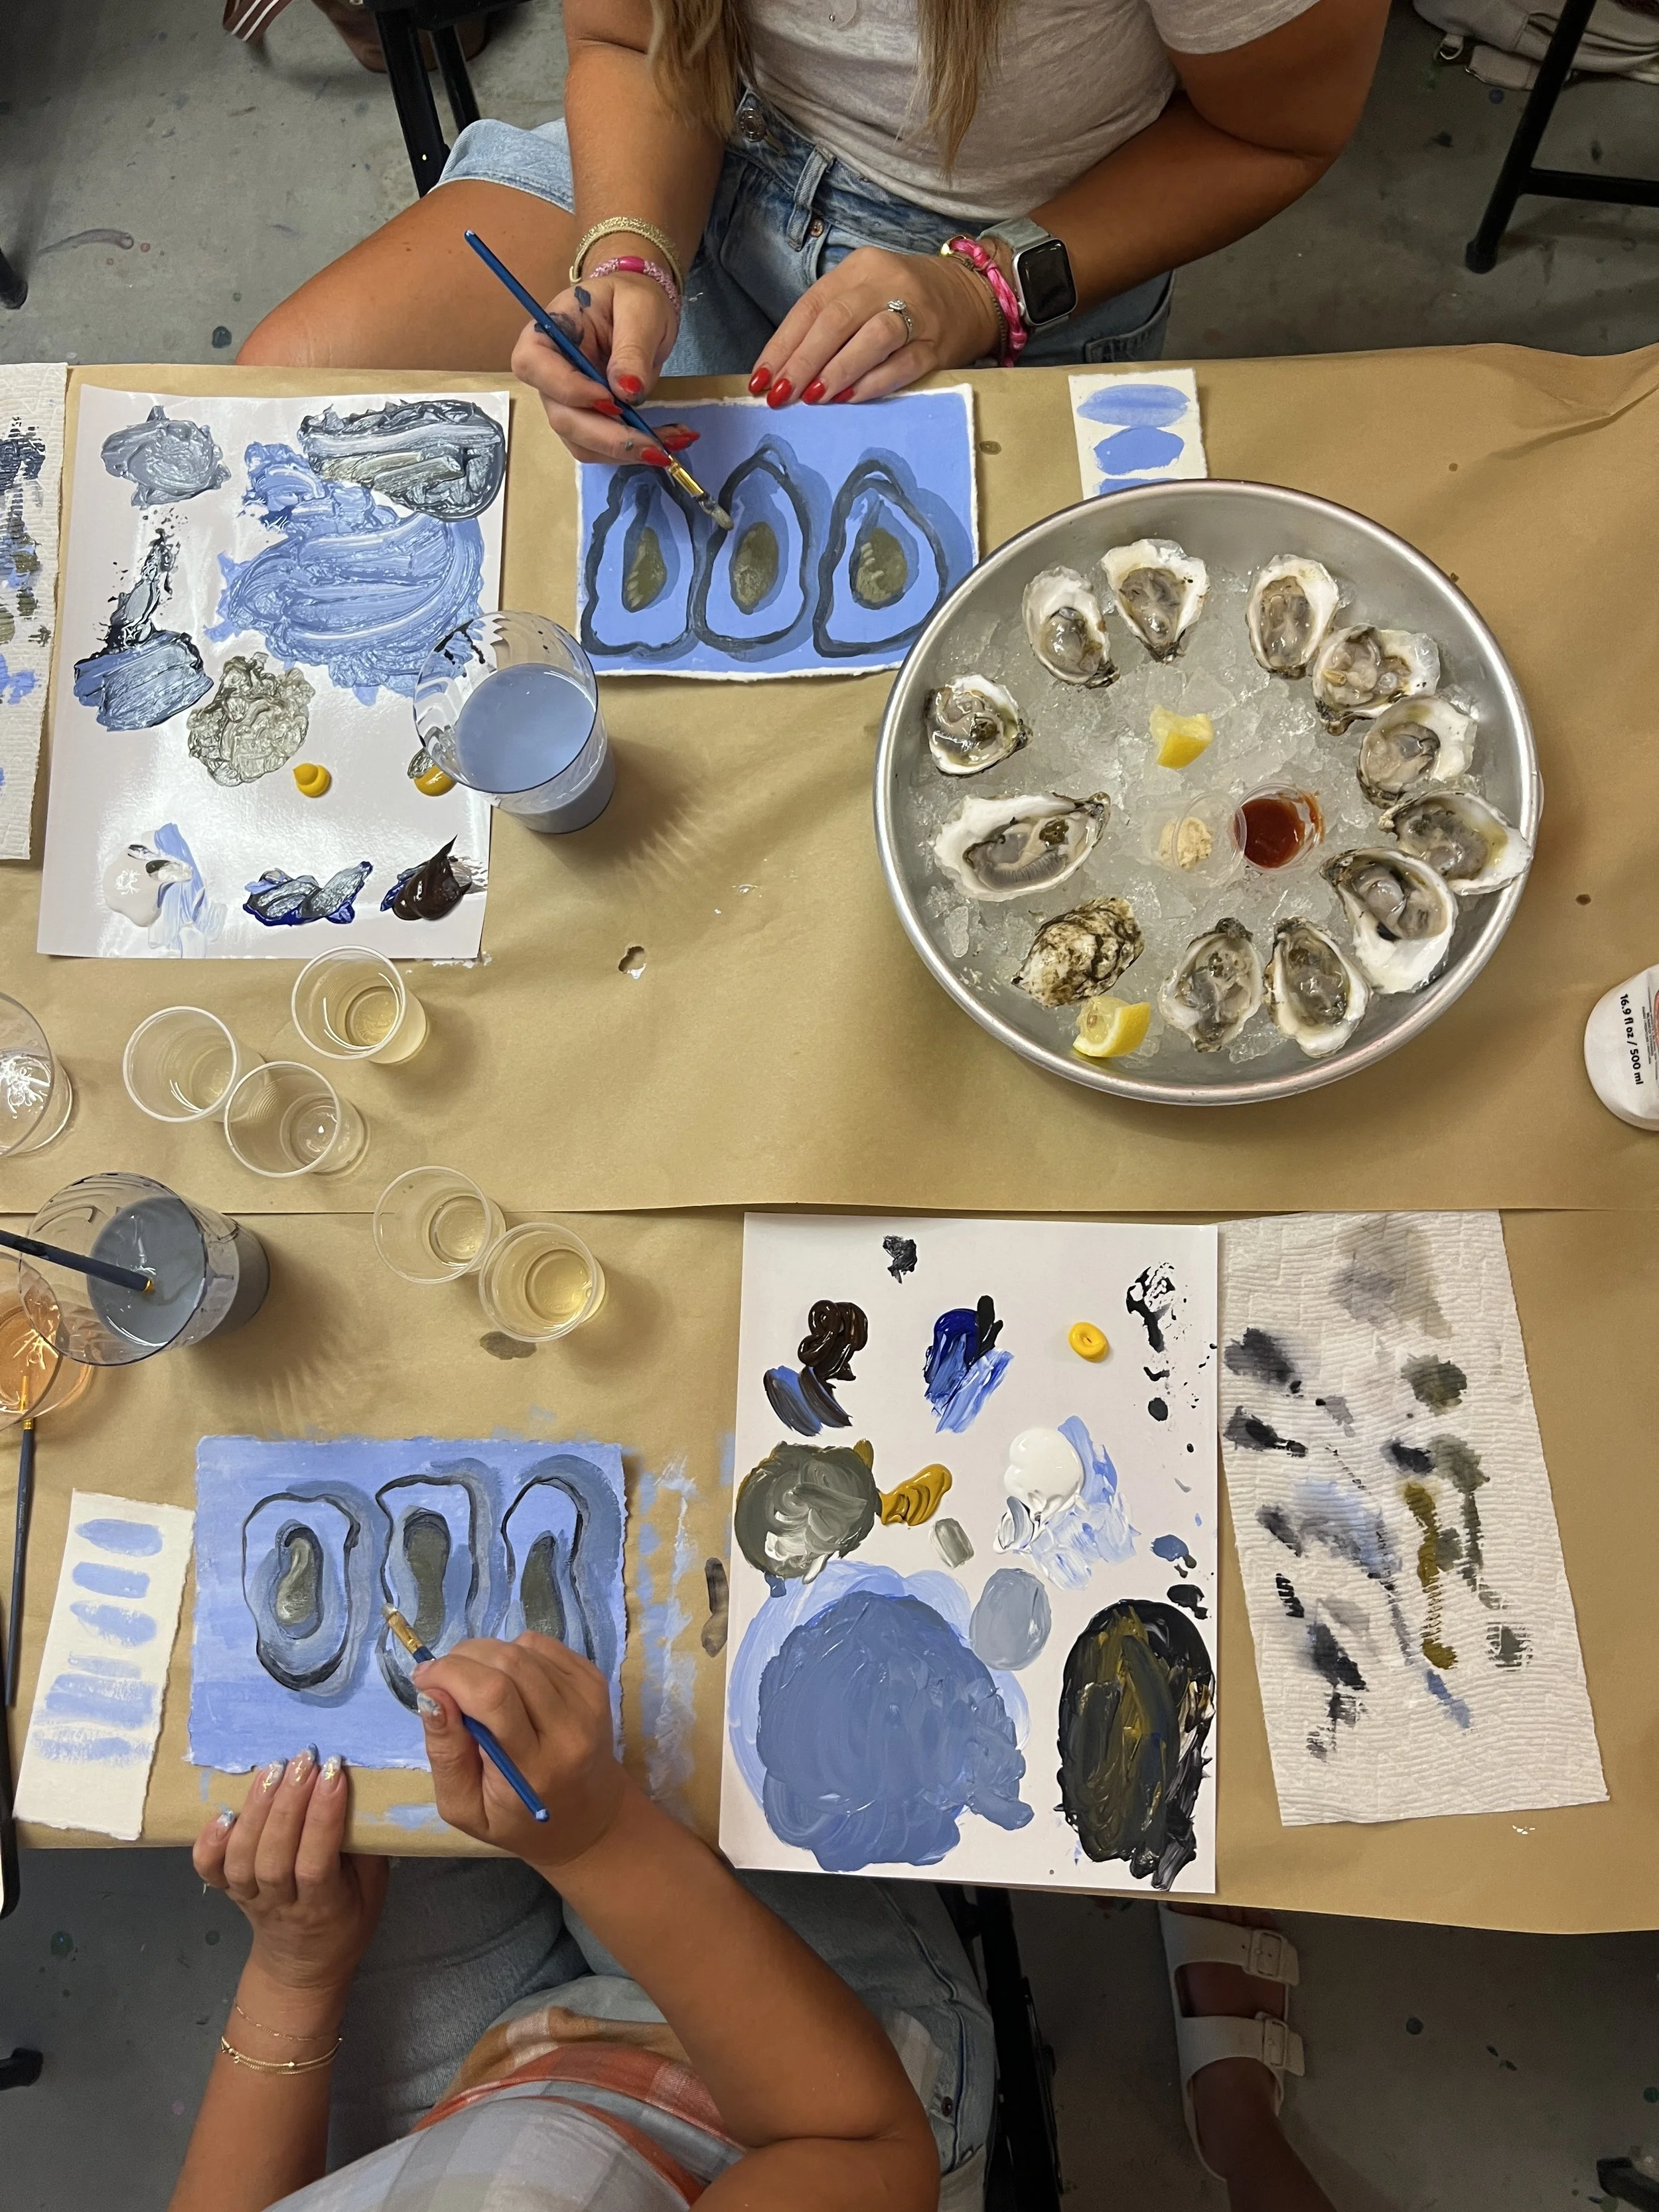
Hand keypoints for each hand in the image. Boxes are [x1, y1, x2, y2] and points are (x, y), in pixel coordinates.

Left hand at [193, 1750, 387, 1995]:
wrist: (301, 1967)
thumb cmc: (346, 1923)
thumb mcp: (373, 1892)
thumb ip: (368, 1849)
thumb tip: (368, 1793)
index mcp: (322, 1908)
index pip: (315, 1862)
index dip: (322, 1817)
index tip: (333, 1773)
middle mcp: (279, 1904)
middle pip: (273, 1857)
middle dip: (287, 1804)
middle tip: (304, 1760)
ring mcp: (249, 1899)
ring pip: (241, 1860)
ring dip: (255, 1811)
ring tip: (273, 1770)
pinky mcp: (228, 1893)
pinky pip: (209, 1871)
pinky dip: (209, 1842)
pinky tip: (223, 1812)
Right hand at [414, 1632, 628, 1867]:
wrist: (588, 1814)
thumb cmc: (518, 1819)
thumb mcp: (466, 1808)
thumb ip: (445, 1755)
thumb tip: (431, 1695)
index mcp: (535, 1766)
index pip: (494, 1697)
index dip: (451, 1675)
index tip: (423, 1678)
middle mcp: (568, 1727)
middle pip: (508, 1664)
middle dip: (462, 1659)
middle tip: (441, 1677)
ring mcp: (587, 1699)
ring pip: (523, 1648)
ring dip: (485, 1655)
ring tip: (474, 1684)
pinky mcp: (594, 1680)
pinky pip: (541, 1645)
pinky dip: (513, 1652)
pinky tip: (508, 1681)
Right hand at [511, 272, 699, 467]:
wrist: (641, 311)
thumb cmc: (633, 298)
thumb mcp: (640, 309)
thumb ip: (632, 348)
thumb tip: (627, 392)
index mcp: (548, 332)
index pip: (533, 365)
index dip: (568, 390)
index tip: (611, 400)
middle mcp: (549, 373)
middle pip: (562, 417)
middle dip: (608, 438)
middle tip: (654, 446)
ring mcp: (566, 402)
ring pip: (582, 443)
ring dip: (624, 452)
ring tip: (668, 447)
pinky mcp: (588, 421)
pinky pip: (602, 448)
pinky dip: (632, 452)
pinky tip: (665, 443)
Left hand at [752, 244, 1001, 407]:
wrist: (970, 295)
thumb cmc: (902, 302)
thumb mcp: (862, 294)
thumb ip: (827, 324)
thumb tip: (784, 371)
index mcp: (859, 269)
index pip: (812, 306)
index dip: (783, 345)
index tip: (761, 379)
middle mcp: (886, 283)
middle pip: (836, 320)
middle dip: (802, 361)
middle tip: (780, 396)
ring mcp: (915, 312)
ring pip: (871, 338)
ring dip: (837, 371)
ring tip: (812, 398)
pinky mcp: (936, 344)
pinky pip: (902, 364)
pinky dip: (874, 382)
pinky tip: (850, 398)